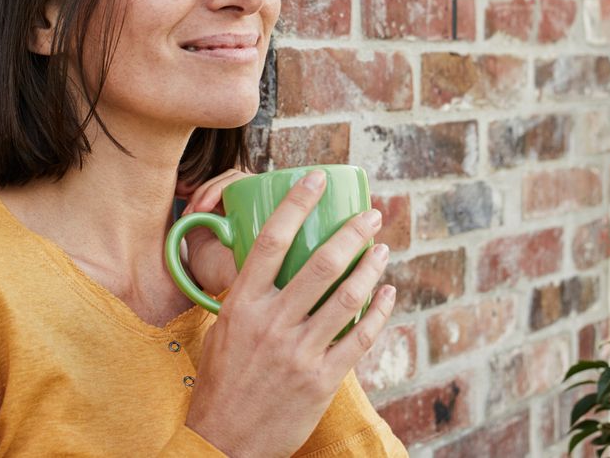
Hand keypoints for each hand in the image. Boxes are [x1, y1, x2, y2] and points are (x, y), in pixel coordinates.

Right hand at [184, 170, 396, 457]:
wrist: (224, 441)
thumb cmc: (221, 382)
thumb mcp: (223, 331)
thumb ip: (248, 297)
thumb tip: (271, 263)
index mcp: (241, 305)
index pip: (270, 240)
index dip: (297, 204)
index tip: (316, 179)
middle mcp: (271, 323)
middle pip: (319, 263)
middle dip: (352, 232)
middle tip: (371, 215)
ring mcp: (299, 352)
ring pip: (347, 296)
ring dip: (372, 267)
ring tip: (383, 249)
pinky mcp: (322, 379)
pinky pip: (359, 337)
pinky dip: (379, 312)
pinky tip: (387, 295)